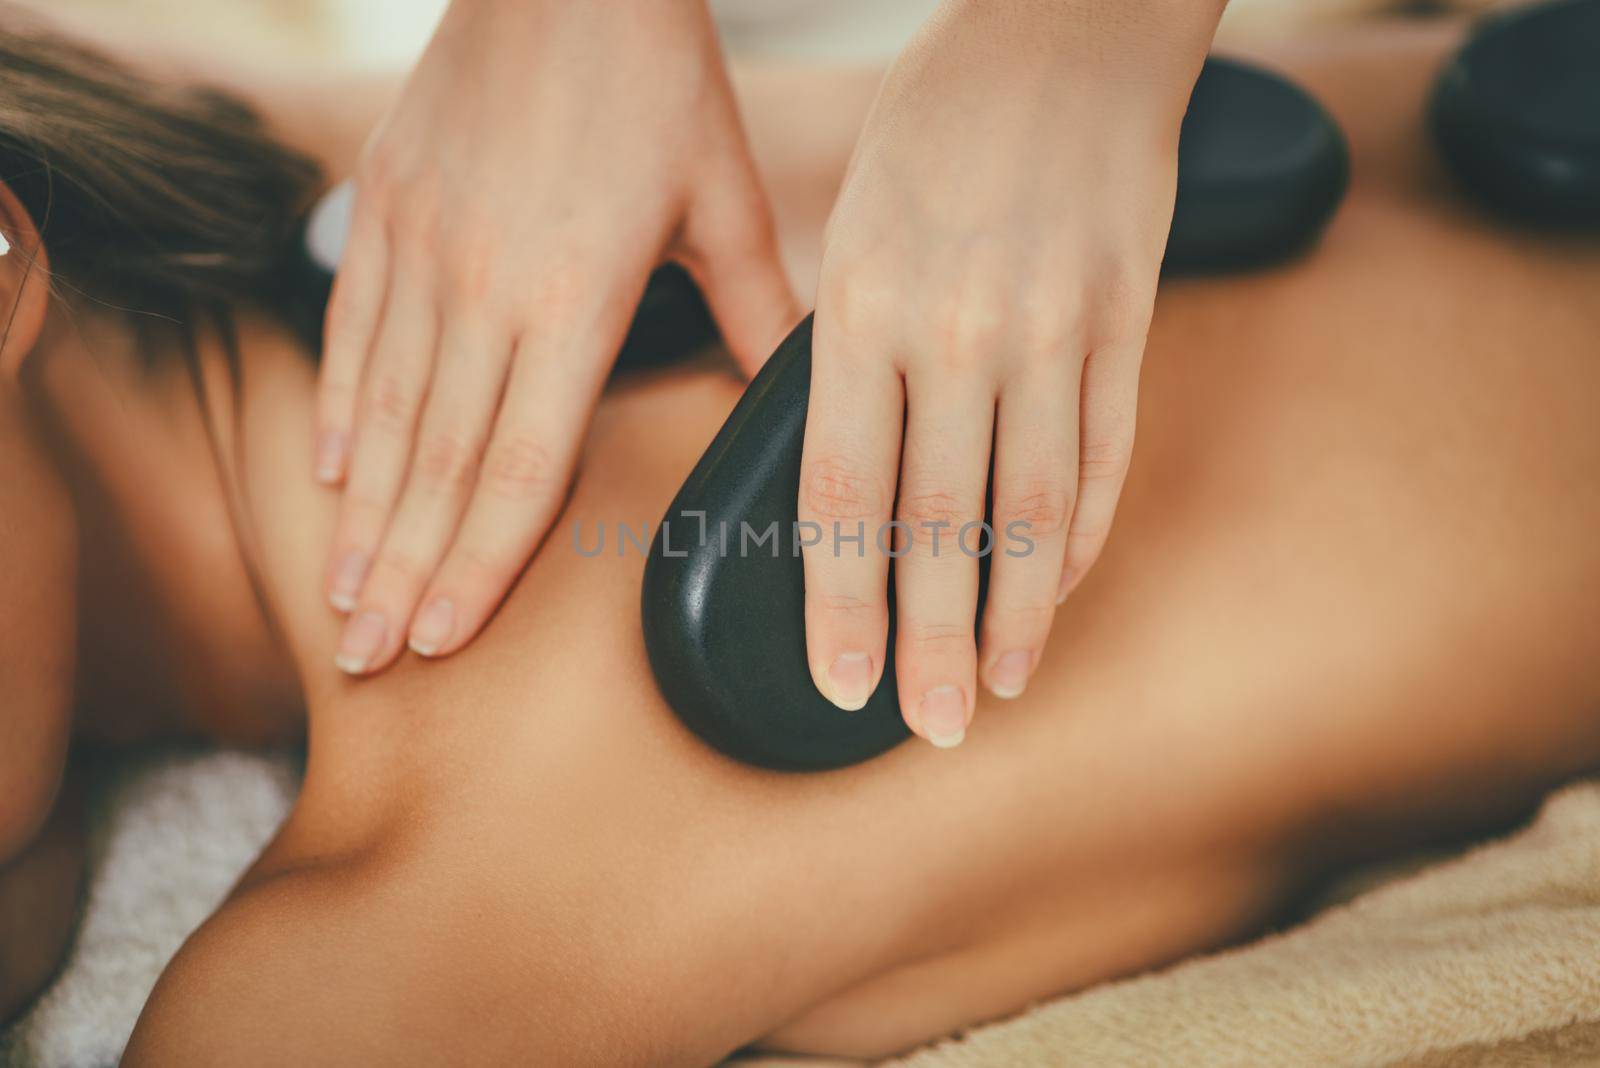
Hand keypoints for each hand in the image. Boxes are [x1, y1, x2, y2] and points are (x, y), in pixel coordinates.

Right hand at [317, 0, 797, 675]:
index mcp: (575, 297)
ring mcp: (421, 247)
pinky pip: (353, 326)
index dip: (478, 564)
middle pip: (439, 462)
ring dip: (361, 513)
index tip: (441, 639)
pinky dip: (341, 404)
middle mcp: (483, 287)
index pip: (519, 466)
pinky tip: (331, 469)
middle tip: (366, 658)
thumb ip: (753, 305)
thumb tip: (795, 385)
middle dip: (402, 571)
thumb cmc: (655, 74)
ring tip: (342, 595)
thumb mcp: (725, 194)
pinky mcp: (384, 206)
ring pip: (385, 410)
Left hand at [798, 0, 1216, 744]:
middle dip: (929, 642)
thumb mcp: (854, 227)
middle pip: (939, 525)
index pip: (841, 494)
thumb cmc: (938, 127)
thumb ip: (845, 352)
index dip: (841, 603)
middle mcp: (954, 331)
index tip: (845, 682)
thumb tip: (843, 473)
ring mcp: (1053, 330)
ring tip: (997, 687)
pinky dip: (1079, 538)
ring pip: (1031, 509)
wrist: (1069, 33)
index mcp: (860, 307)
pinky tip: (1053, 590)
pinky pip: (1104, 456)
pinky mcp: (1126, 322)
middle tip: (927, 728)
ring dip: (1013, 614)